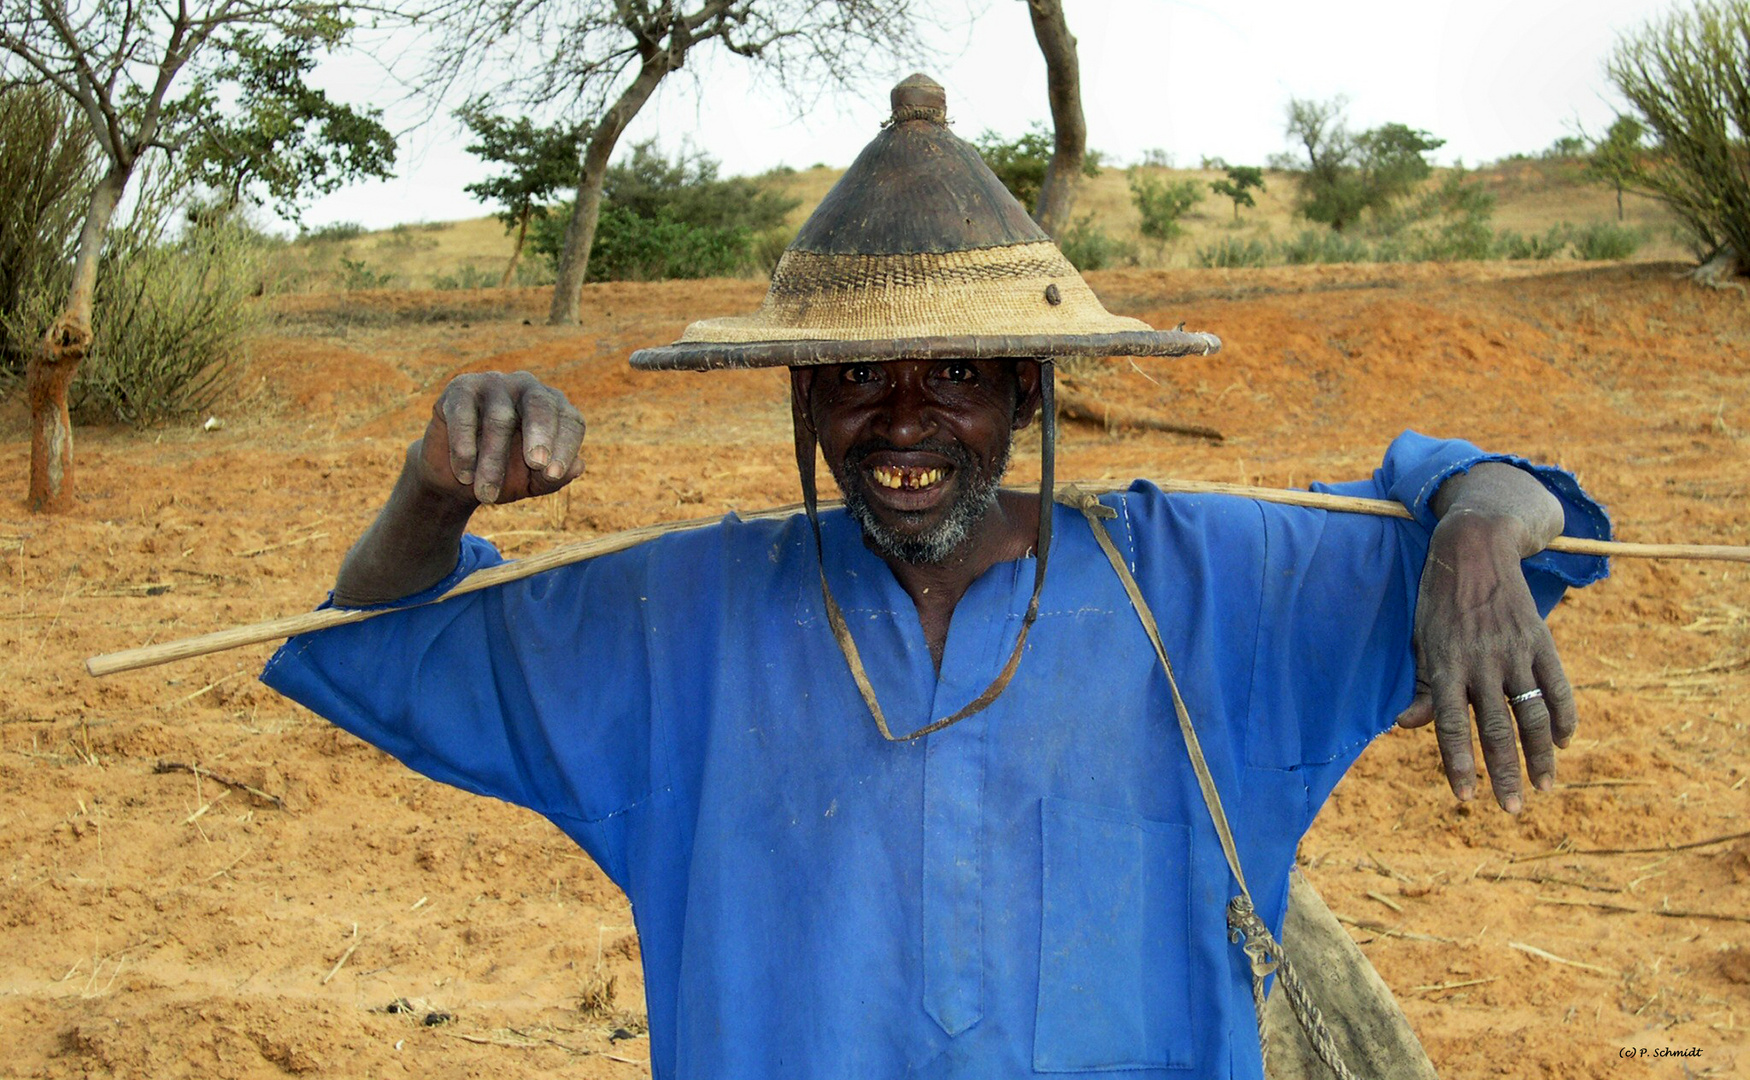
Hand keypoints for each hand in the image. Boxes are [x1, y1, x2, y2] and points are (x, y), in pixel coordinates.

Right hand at [416, 371, 585, 504]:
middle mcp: (528, 388)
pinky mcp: (461, 388)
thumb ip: (553, 477)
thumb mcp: (531, 482)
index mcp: (554, 408)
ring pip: (499, 419)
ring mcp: (494, 383)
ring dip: (492, 460)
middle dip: (540, 436)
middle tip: (537, 465)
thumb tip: (578, 467)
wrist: (456, 476)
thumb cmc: (503, 475)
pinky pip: (465, 416)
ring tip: (487, 494)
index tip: (553, 474)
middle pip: (540, 406)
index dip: (565, 446)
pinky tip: (464, 475)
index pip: (570, 421)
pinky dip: (464, 448)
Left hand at [1394, 510, 1577, 811]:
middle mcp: (1481, 662)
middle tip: (1512, 810)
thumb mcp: (1420, 640)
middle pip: (1496, 730)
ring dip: (1541, 756)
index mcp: (1445, 665)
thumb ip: (1421, 686)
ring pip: (1533, 715)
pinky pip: (1558, 686)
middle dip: (1504, 774)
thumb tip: (1406, 726)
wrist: (1475, 548)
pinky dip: (1565, 716)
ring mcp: (1515, 652)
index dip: (1458, 764)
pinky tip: (1565, 742)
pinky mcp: (1541, 640)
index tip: (1465, 797)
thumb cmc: (1437, 601)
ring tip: (1545, 787)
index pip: (1450, 726)